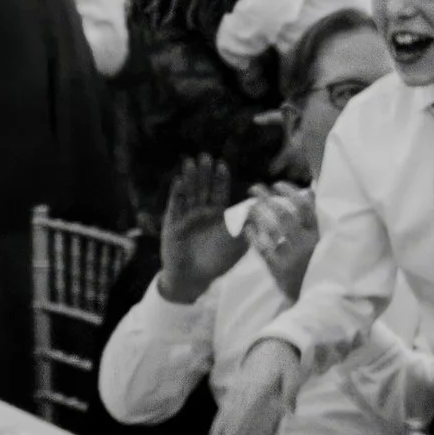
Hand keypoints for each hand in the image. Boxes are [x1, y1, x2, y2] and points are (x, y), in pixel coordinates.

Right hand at [157, 155, 248, 304]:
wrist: (193, 278)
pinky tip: (178, 181)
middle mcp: (201, 212)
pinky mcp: (172, 223)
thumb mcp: (235, 244)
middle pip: (203, 188)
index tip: (221, 164)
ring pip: (188, 193)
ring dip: (189, 178)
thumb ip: (246, 227)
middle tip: (205, 156)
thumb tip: (260, 210)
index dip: (220, 179)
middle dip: (204, 173)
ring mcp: (186, 216)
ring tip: (190, 162)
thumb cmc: (216, 262)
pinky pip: (175, 205)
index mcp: (216, 215)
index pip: (219, 192)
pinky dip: (177, 194)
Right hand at [207, 336, 301, 434]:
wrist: (273, 342)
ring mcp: (236, 391)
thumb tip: (288, 414)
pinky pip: (223, 410)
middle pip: (230, 418)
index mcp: (257, 387)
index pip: (244, 413)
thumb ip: (290, 394)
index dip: (236, 430)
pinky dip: (217, 425)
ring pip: (223, 415)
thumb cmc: (285, 361)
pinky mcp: (235, 391)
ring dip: (215, 434)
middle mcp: (242, 391)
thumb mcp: (293, 376)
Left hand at [243, 186, 319, 301]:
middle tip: (254, 188)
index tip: (277, 184)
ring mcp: (291, 256)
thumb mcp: (323, 243)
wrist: (316, 300)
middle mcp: (306, 243)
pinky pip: (262, 248)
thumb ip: (314, 221)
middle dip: (267, 198)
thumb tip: (309, 193)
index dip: (290, 192)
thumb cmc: (318, 267)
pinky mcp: (279, 268)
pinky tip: (246, 228)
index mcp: (318, 235)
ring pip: (271, 228)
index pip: (305, 207)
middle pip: (284, 213)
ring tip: (248, 206)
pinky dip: (252, 236)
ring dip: (258, 214)